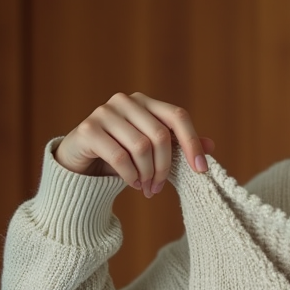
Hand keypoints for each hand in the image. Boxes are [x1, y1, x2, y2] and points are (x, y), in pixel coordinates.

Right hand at [54, 92, 214, 197]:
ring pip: (141, 147)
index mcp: (146, 102)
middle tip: (159, 188)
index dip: (192, 142)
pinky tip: (132, 184)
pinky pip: (119, 157)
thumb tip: (211, 146)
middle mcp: (126, 101)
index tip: (201, 169)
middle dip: (164, 167)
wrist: (79, 162)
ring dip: (147, 174)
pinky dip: (130, 176)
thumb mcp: (152, 151)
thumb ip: (178, 146)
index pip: (178, 116)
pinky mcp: (88, 129)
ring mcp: (105, 112)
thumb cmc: (121, 154)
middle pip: (160, 136)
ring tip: (146, 188)